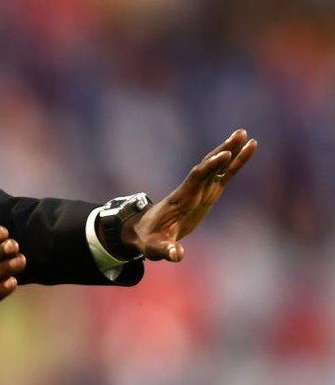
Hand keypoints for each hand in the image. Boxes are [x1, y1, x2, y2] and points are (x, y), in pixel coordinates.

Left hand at [122, 129, 257, 261]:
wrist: (144, 232)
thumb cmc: (150, 239)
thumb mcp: (156, 247)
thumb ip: (166, 249)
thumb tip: (177, 255)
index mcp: (181, 198)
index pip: (196, 178)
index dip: (209, 167)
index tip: (223, 155)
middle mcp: (191, 190)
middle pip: (208, 166)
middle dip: (223, 150)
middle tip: (240, 134)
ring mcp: (199, 191)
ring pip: (217, 168)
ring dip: (230, 151)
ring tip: (245, 135)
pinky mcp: (206, 195)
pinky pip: (223, 177)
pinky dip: (233, 165)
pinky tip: (245, 153)